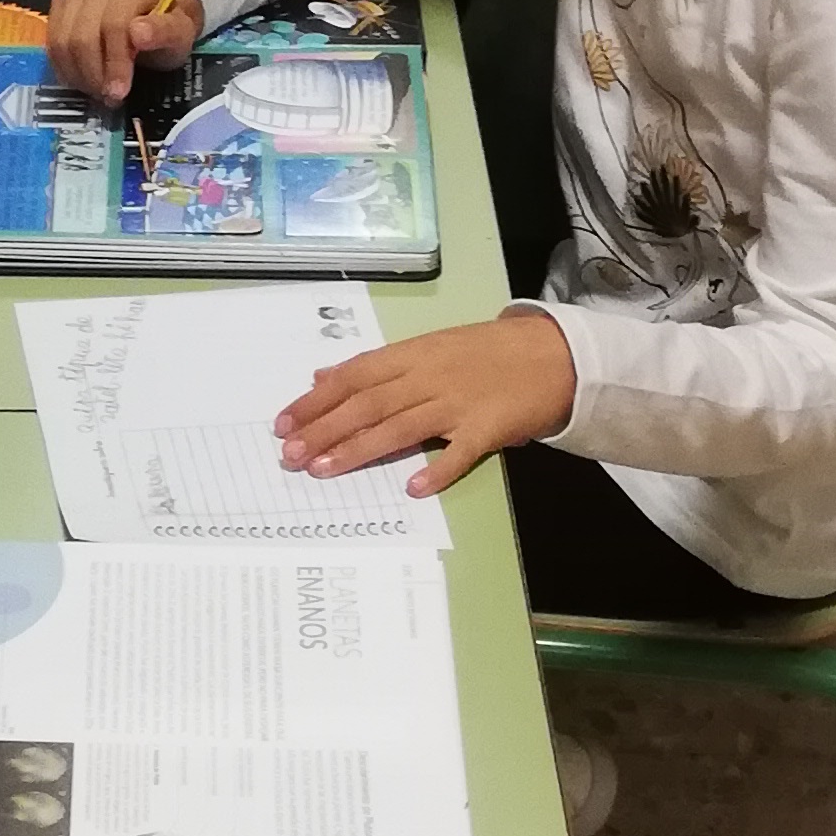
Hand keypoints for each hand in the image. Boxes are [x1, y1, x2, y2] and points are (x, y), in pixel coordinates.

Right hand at [43, 0, 202, 106]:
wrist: (158, 14)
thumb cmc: (170, 26)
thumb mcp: (181, 34)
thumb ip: (165, 32)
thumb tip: (137, 34)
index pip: (115, 24)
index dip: (115, 62)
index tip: (119, 93)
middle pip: (84, 33)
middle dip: (94, 73)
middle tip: (107, 97)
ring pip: (63, 38)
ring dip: (77, 73)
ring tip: (97, 90)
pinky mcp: (62, 1)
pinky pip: (52, 39)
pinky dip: (64, 65)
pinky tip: (83, 77)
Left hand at [275, 309, 575, 496]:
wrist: (553, 354)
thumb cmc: (485, 352)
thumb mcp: (427, 347)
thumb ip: (376, 366)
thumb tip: (324, 376)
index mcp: (412, 354)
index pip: (353, 377)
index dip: (315, 401)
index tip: (283, 424)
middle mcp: (429, 376)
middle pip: (368, 404)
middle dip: (324, 430)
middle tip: (290, 456)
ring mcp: (459, 403)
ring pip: (400, 427)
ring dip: (360, 449)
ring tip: (324, 470)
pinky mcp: (489, 428)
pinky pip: (460, 452)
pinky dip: (437, 470)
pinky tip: (411, 488)